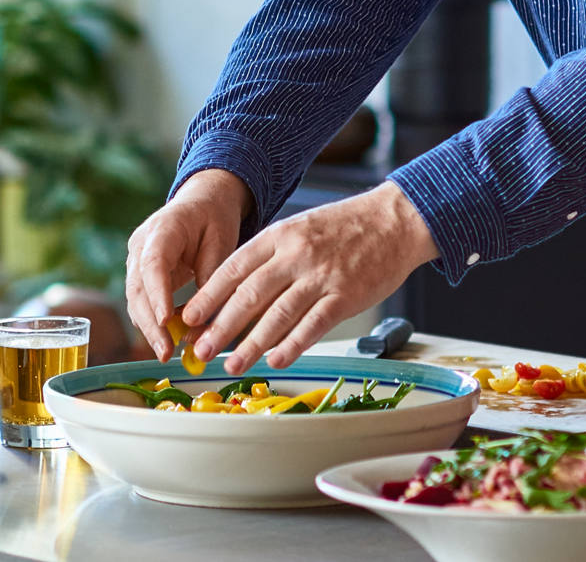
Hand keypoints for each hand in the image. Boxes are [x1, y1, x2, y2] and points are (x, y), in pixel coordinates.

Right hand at [124, 169, 250, 359]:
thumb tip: (203, 324)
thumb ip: (211, 279)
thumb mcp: (222, 241)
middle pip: (138, 287)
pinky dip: (152, 320)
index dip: (157, 294)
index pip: (153, 264)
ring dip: (149, 327)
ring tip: (166, 353)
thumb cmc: (215, 217)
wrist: (203, 200)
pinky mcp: (140, 273)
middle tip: (165, 352)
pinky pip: (142, 300)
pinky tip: (167, 340)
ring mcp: (136, 258)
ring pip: (135, 298)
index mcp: (163, 228)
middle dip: (150, 323)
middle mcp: (141, 244)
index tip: (164, 321)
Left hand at [183, 180, 438, 375]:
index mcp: (281, 235)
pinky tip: (276, 360)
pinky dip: (292, 345)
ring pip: (277, 314)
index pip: (234, 268)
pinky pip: (312, 325)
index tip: (189, 319)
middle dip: (220, 327)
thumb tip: (240, 294)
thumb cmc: (349, 226)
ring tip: (233, 364)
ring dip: (251, 344)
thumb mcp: (302, 228)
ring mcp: (322, 275)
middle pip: (249, 295)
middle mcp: (297, 254)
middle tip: (200, 351)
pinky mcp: (346, 295)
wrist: (396, 220)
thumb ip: (273, 256)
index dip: (209, 296)